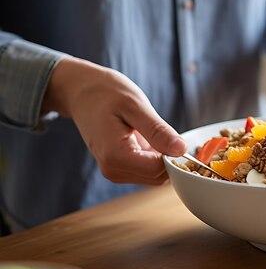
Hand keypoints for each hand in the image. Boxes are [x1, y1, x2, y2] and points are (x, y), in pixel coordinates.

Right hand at [42, 57, 186, 184]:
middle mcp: (113, 169)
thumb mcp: (136, 106)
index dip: (174, 155)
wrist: (82, 93)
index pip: (159, 170)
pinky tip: (147, 137)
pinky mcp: (118, 168)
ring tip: (151, 131)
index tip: (176, 135)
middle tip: (164, 130)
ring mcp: (114, 171)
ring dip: (162, 156)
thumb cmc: (106, 94)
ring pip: (154, 175)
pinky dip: (154, 156)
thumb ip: (158, 130)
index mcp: (116, 155)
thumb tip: (181, 149)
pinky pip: (146, 170)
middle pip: (158, 176)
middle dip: (169, 157)